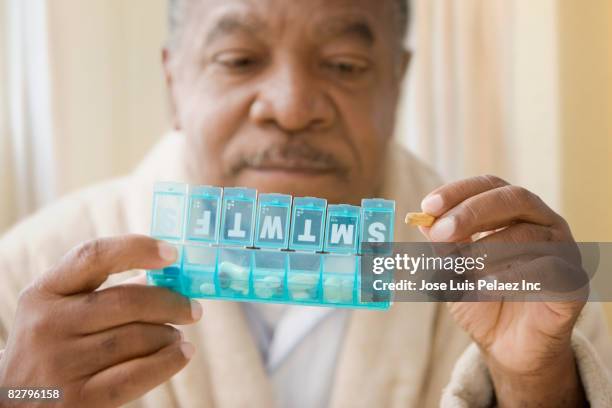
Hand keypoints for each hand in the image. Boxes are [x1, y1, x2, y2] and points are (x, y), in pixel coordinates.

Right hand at [0, 235, 202, 407]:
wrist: (11, 404)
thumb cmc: (51, 345)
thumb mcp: (59, 310)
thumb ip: (103, 291)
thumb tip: (162, 276)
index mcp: (45, 292)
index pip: (93, 256)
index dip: (137, 249)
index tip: (172, 253)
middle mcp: (48, 324)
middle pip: (126, 302)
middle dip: (170, 303)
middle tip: (193, 308)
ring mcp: (60, 363)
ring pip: (135, 338)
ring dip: (168, 334)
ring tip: (178, 335)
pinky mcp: (77, 399)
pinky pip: (135, 375)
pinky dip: (167, 362)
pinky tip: (183, 353)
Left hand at [420, 175, 586, 406]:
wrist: (508, 346)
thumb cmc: (482, 298)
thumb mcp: (453, 269)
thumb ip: (443, 245)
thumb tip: (424, 221)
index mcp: (515, 212)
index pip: (489, 186)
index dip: (458, 192)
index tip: (427, 206)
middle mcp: (543, 223)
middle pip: (513, 199)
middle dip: (471, 213)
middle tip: (441, 232)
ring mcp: (563, 250)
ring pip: (527, 234)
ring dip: (485, 250)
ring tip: (460, 269)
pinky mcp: (573, 282)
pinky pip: (546, 269)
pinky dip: (510, 276)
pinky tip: (485, 286)